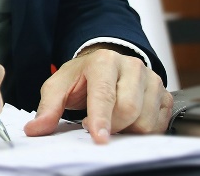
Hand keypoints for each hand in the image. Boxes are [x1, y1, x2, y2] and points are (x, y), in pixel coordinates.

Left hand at [24, 45, 172, 143]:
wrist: (104, 65)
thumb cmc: (82, 77)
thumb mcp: (59, 86)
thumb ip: (47, 107)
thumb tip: (35, 129)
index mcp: (104, 61)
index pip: (105, 94)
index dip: (102, 118)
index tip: (99, 137)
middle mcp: (131, 66)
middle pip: (129, 110)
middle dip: (112, 126)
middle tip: (96, 124)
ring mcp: (152, 79)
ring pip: (147, 120)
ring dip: (128, 130)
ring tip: (113, 120)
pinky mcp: (165, 94)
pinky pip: (160, 124)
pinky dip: (143, 131)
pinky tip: (129, 122)